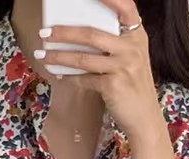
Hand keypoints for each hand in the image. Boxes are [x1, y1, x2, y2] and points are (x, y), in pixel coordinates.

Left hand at [35, 0, 162, 144]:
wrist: (145, 118)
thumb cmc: (133, 86)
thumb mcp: (131, 58)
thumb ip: (115, 43)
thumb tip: (78, 33)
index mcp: (137, 36)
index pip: (126, 6)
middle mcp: (132, 48)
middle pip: (92, 34)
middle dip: (64, 33)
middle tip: (45, 33)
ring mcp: (123, 67)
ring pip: (84, 58)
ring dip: (59, 56)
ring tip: (43, 55)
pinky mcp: (113, 86)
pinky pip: (85, 78)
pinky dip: (70, 77)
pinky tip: (60, 75)